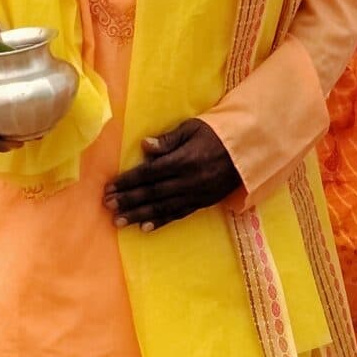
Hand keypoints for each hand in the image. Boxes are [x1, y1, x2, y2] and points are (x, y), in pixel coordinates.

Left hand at [104, 119, 241, 228]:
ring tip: (119, 221)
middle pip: (152, 192)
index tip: (110, 187)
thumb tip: (145, 146)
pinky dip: (161, 222)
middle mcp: (188, 180)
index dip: (128, 181)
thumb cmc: (217, 134)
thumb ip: (169, 139)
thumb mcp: (194, 128)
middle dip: (128, 200)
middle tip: (107, 206)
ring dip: (139, 215)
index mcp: (184, 160)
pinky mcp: (202, 203)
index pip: (149, 173)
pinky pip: (178, 214)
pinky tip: (145, 228)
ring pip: (162, 207)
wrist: (248, 151)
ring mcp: (195, 194)